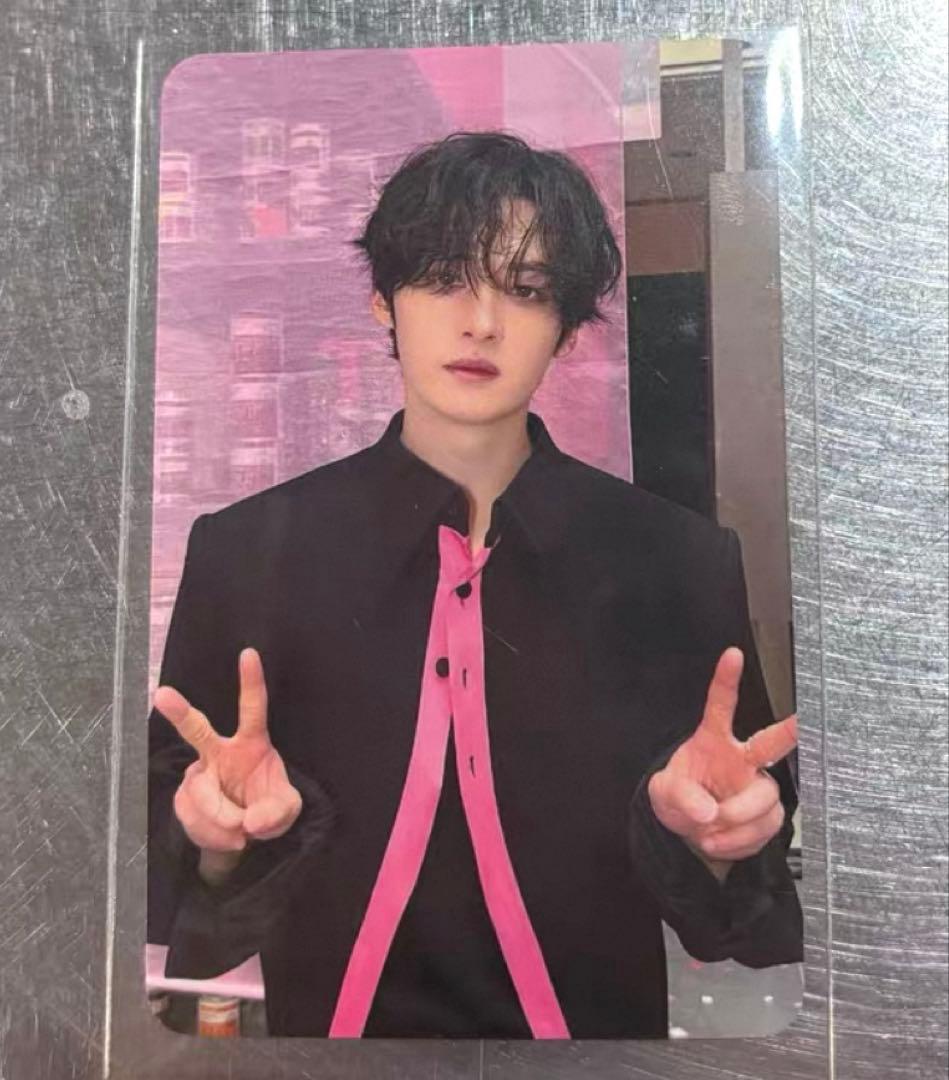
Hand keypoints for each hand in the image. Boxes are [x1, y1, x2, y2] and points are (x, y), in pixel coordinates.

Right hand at [154, 648, 302, 861]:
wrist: (242, 834)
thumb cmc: (266, 807)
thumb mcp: (286, 810)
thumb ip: (278, 812)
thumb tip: (251, 820)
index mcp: (251, 743)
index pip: (252, 708)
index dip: (251, 681)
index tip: (249, 653)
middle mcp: (219, 752)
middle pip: (197, 729)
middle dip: (179, 712)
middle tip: (162, 694)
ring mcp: (198, 774)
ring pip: (201, 794)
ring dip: (223, 820)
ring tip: (241, 831)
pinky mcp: (183, 797)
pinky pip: (192, 816)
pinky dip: (213, 834)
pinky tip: (228, 837)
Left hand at [647, 647, 797, 869]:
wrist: (693, 833)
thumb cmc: (680, 799)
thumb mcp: (664, 794)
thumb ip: (680, 796)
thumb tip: (707, 811)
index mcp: (714, 741)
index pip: (721, 706)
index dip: (726, 680)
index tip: (733, 655)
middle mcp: (742, 759)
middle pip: (770, 744)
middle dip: (786, 732)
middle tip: (799, 723)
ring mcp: (758, 785)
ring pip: (766, 799)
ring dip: (736, 821)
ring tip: (708, 831)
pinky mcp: (769, 814)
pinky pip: (766, 828)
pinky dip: (739, 840)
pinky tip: (720, 840)